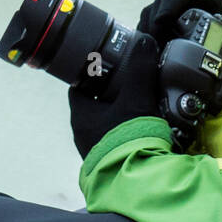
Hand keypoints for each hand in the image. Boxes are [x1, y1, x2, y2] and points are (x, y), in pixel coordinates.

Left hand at [68, 30, 165, 160]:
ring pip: (103, 125)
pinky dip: (125, 135)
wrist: (136, 181)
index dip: (91, 74)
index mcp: (82, 115)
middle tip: (129, 85)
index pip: (78, 87)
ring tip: (139, 108)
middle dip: (109, 96)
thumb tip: (143, 40)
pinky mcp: (107, 164)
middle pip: (93, 106)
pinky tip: (141, 132)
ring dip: (118, 117)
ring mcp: (94, 151)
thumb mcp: (137, 98)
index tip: (107, 67)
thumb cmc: (129, 138)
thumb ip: (140, 69)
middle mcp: (82, 134)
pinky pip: (113, 143)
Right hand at [137, 0, 221, 77]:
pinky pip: (146, 22)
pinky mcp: (160, 16)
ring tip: (152, 51)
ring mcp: (171, 4)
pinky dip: (146, 36)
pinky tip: (148, 51)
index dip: (171, 3)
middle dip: (155, 23)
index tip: (162, 21)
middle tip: (156, 45)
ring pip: (151, 12)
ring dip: (148, 31)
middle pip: (162, 2)